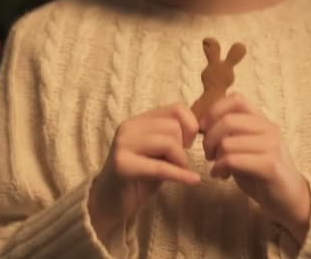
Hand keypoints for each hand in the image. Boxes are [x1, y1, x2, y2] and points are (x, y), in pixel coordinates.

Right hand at [91, 102, 200, 225]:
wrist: (109, 202)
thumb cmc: (139, 178)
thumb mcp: (158, 153)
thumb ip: (172, 138)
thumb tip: (201, 129)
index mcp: (138, 120)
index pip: (177, 108)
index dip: (190, 126)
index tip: (187, 145)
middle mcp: (128, 127)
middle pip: (173, 127)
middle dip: (184, 148)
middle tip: (179, 164)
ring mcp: (123, 145)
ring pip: (169, 143)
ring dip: (180, 162)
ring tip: (178, 173)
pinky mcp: (123, 166)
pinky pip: (161, 167)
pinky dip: (181, 175)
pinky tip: (193, 180)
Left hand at [200, 92, 310, 230]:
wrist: (288, 198)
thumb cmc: (260, 172)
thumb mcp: (245, 146)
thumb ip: (230, 133)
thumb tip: (203, 124)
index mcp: (262, 120)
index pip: (236, 99)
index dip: (214, 111)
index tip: (204, 129)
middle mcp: (269, 129)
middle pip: (227, 121)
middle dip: (209, 138)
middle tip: (208, 154)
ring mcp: (272, 146)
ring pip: (227, 143)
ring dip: (215, 157)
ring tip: (217, 168)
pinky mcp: (270, 165)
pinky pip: (233, 160)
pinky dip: (220, 168)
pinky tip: (220, 175)